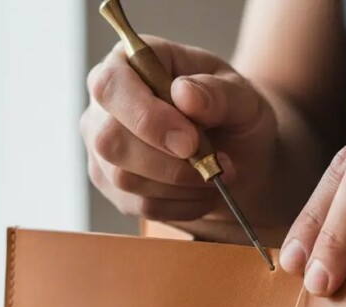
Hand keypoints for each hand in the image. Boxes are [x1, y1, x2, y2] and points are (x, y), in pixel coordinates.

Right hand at [81, 38, 277, 222]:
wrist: (237, 150)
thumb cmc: (232, 112)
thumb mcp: (241, 95)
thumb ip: (218, 93)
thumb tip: (184, 94)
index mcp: (128, 62)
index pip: (111, 86)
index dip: (145, 117)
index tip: (189, 141)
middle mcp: (105, 105)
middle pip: (110, 141)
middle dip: (166, 162)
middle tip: (213, 165)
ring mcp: (103, 149)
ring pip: (124, 178)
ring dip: (179, 185)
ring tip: (215, 175)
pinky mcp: (112, 185)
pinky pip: (138, 205)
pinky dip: (180, 205)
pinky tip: (202, 192)